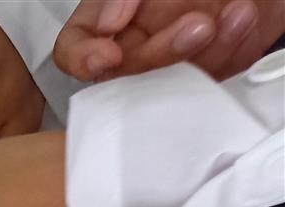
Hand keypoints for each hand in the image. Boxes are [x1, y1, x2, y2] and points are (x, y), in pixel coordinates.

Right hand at [53, 0, 282, 80]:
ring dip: (207, 51)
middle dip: (163, 53)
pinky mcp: (199, 76)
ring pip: (172, 84)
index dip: (83, 59)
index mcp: (104, 20)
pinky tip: (240, 20)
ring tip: (236, 15)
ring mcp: (164, 66)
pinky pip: (210, 78)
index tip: (108, 55)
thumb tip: (110, 20)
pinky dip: (230, 48)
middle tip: (198, 25)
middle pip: (128, 75)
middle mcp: (130, 47)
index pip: (74, 49)